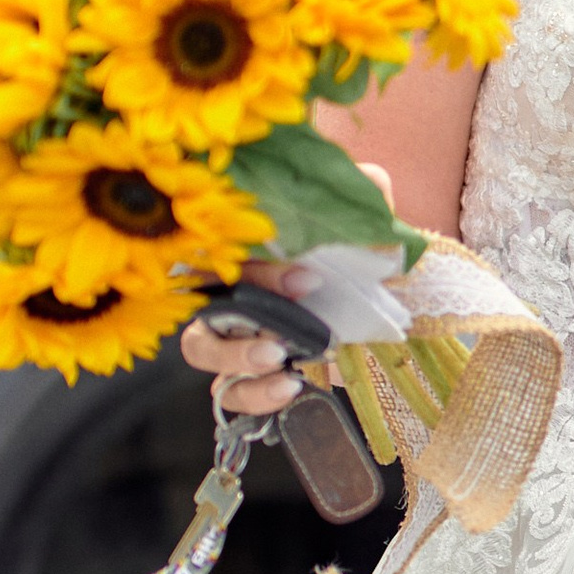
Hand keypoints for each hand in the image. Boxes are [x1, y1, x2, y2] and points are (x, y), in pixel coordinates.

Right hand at [178, 162, 398, 419]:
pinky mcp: (250, 371)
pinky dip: (252, 394)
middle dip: (238, 312)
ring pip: (201, 347)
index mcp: (240, 243)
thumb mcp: (358, 215)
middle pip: (199, 299)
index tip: (309, 281)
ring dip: (234, 359)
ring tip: (278, 362)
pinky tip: (288, 387)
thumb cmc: (352, 248)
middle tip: (282, 332)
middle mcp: (225, 285)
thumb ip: (363, 189)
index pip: (223, 250)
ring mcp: (231, 331)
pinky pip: (229, 390)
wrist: (375, 295)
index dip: (259, 270)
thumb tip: (370, 179)